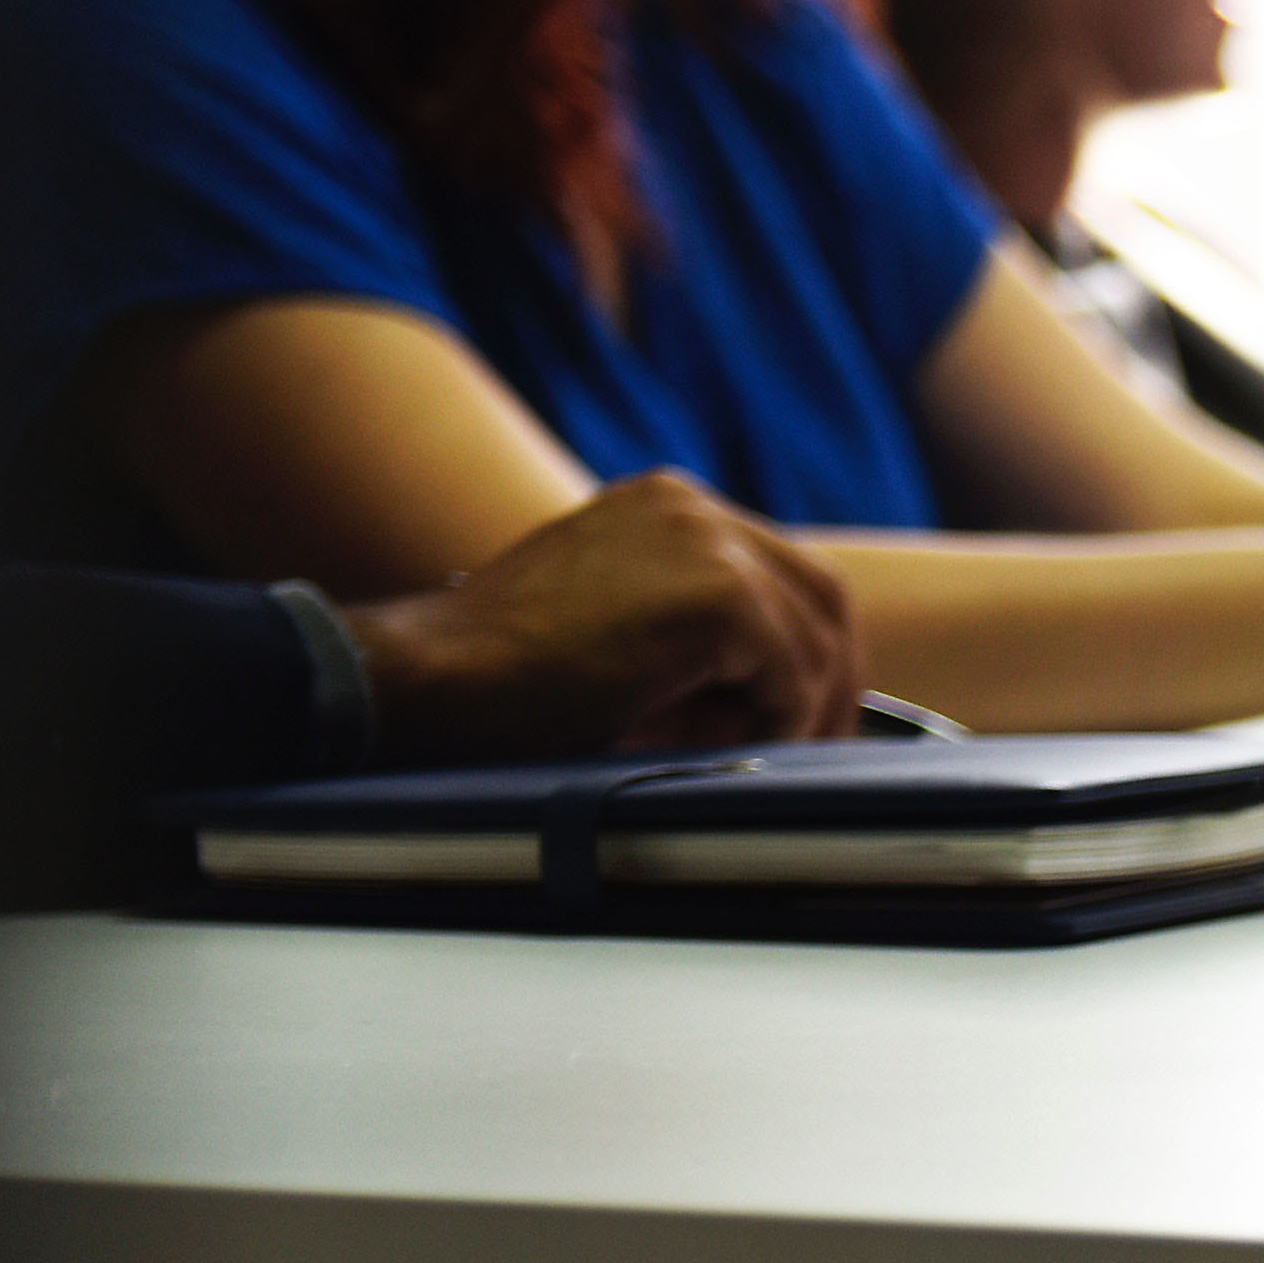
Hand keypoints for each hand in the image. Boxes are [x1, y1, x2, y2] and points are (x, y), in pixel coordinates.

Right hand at [334, 472, 862, 762]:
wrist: (436, 679)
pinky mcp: (720, 595)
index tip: (793, 712)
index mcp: (664, 508)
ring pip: (815, 633)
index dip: (800, 648)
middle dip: (827, 676)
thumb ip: (686, 641)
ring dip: (801, 707)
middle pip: (818, 592)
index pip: (779, 571)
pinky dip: (780, 717)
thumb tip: (761, 700)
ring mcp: (709, 542)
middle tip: (814, 745)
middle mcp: (692, 507)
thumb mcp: (609, 631)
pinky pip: (793, 669)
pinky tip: (733, 749)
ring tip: (757, 756)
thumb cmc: (500, 678)